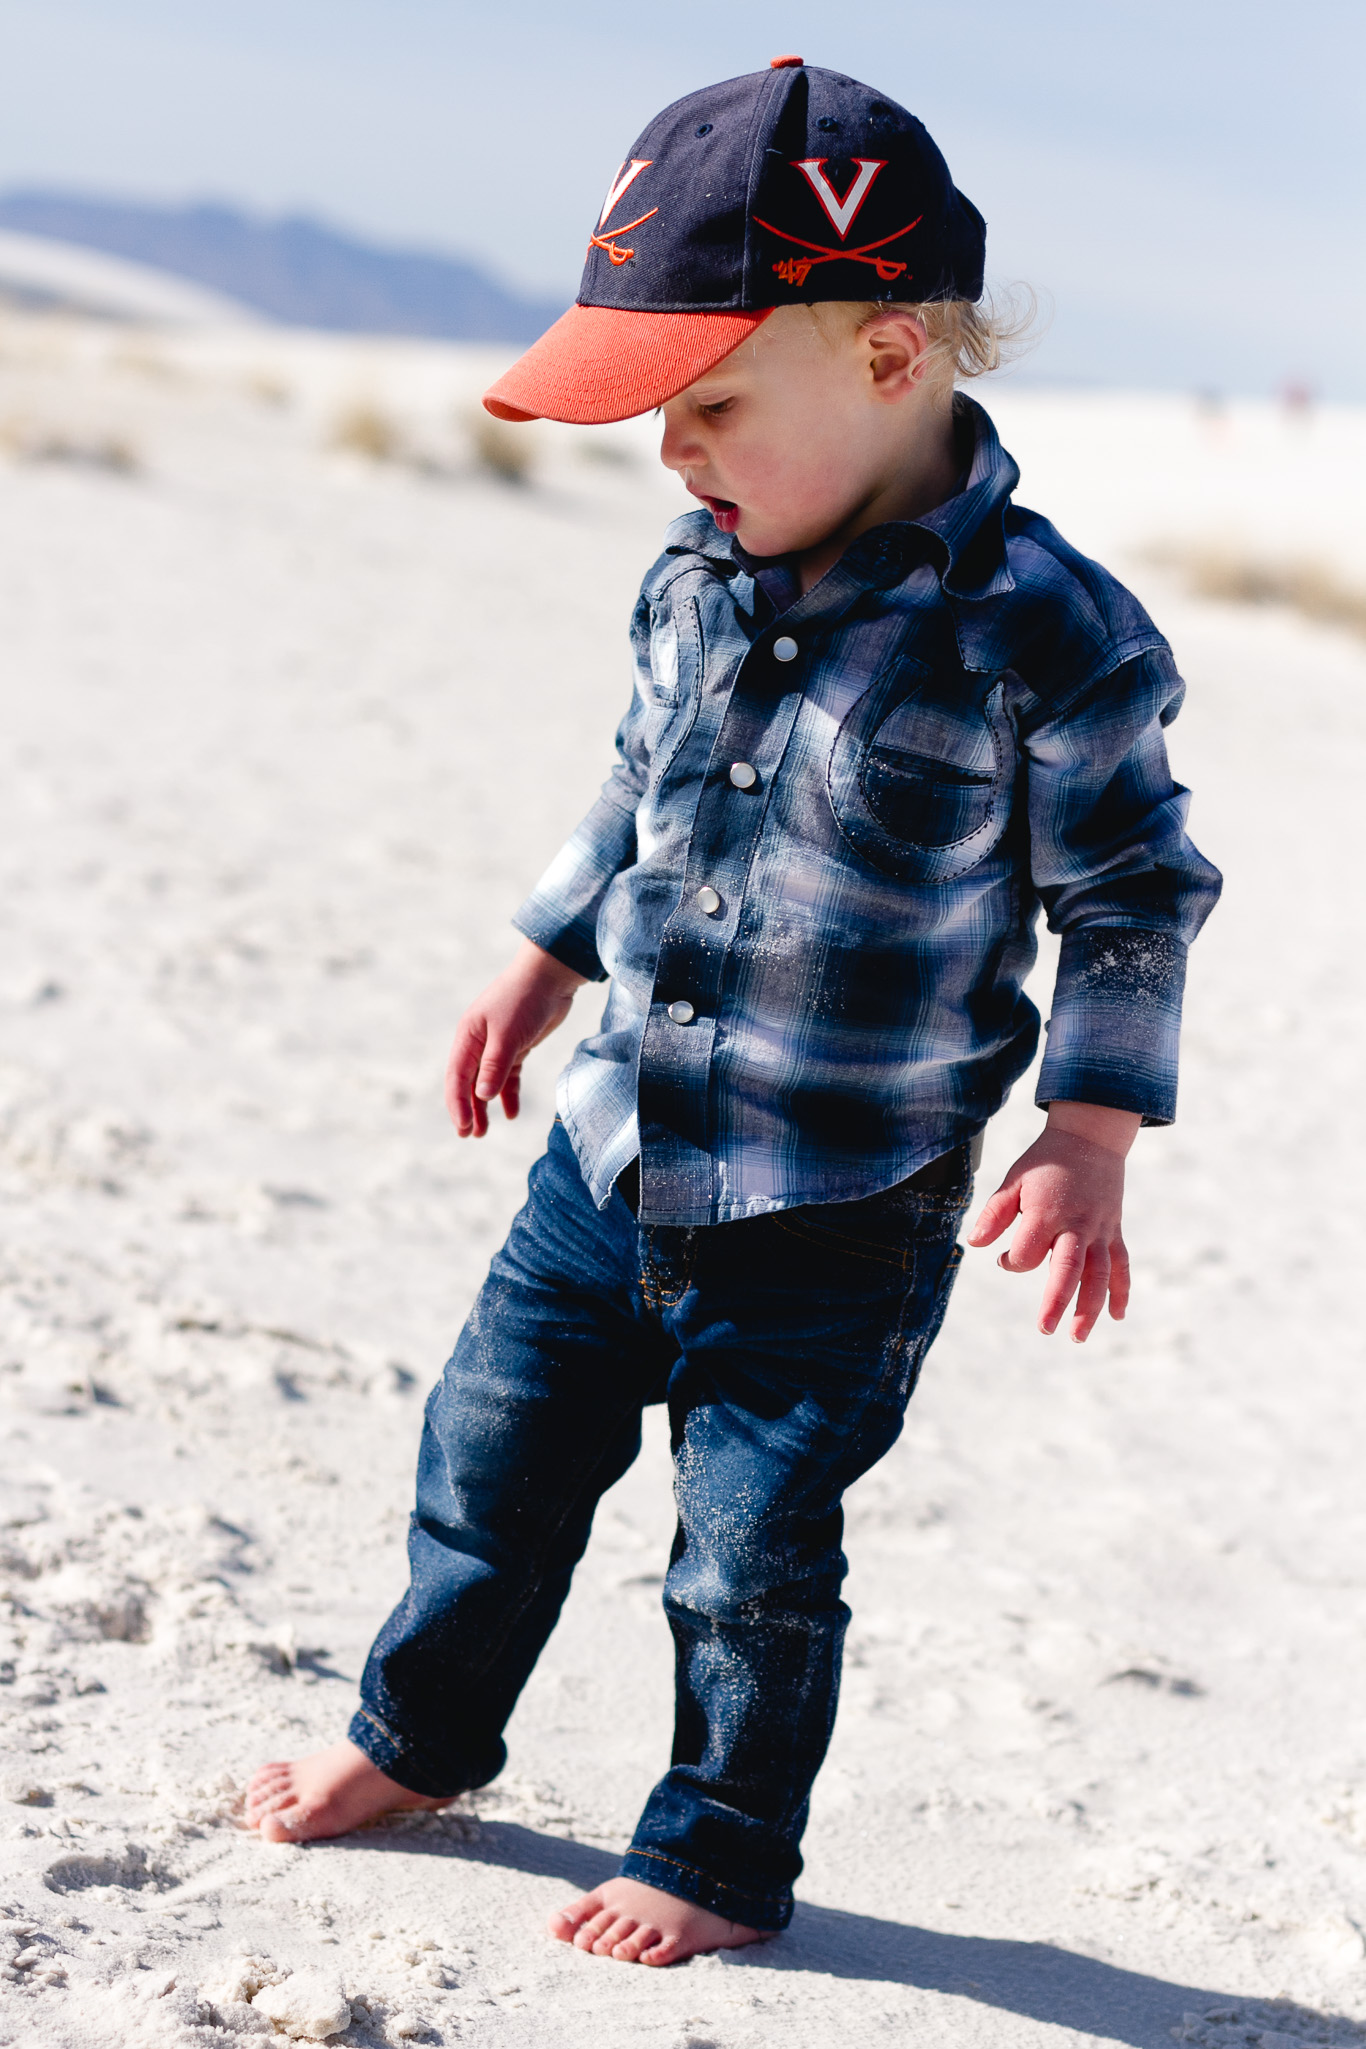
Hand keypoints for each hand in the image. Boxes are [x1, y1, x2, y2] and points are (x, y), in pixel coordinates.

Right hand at [445, 940, 586, 1137]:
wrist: (551, 976)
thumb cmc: (524, 999)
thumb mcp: (507, 1034)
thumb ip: (494, 1066)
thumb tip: (482, 1096)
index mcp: (467, 1036)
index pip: (456, 1077)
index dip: (457, 1104)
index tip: (463, 1128)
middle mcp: (478, 1042)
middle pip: (468, 1083)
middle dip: (468, 1110)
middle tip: (471, 1136)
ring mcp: (497, 1045)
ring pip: (486, 1083)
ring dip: (485, 1106)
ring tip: (486, 1131)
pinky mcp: (517, 1046)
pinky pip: (508, 1076)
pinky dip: (508, 1094)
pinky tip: (511, 1113)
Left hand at [966, 1101, 1140, 1341]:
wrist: (1090, 1137)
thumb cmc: (1045, 1161)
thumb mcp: (1013, 1179)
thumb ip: (996, 1213)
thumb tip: (978, 1244)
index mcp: (1046, 1212)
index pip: (1027, 1253)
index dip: (1011, 1261)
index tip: (1004, 1258)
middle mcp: (1076, 1224)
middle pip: (1069, 1270)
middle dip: (1057, 1302)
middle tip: (1046, 1329)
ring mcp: (1099, 1229)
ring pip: (1099, 1275)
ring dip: (1091, 1307)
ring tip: (1078, 1336)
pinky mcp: (1114, 1231)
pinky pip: (1121, 1265)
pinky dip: (1121, 1291)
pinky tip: (1118, 1316)